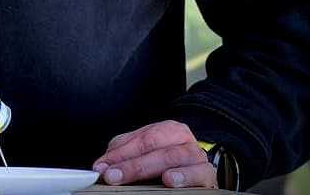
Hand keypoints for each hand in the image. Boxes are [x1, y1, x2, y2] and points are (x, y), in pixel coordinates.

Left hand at [92, 120, 215, 187]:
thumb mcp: (142, 152)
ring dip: (156, 166)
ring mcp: (197, 158)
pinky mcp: (207, 177)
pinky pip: (200, 174)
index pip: (141, 138)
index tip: (101, 166)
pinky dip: (185, 177)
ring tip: (143, 172)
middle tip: (112, 176)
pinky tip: (170, 180)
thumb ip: (123, 154)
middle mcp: (184, 140)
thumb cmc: (164, 161)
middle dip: (132, 163)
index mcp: (168, 130)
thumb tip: (103, 165)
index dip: (120, 153)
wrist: (195, 173)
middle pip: (156, 146)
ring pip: (176, 157)